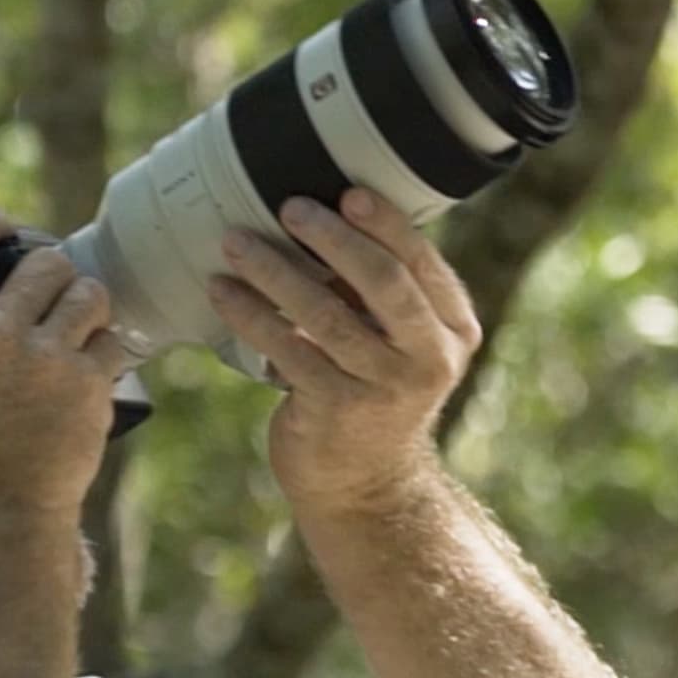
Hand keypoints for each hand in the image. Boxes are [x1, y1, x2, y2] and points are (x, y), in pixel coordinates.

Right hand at [0, 206, 131, 520]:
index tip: (4, 228)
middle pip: (46, 260)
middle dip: (55, 277)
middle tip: (53, 302)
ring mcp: (46, 356)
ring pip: (88, 291)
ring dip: (88, 308)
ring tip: (80, 333)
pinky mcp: (88, 384)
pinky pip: (114, 341)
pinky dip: (107, 355)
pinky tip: (93, 375)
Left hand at [206, 187, 482, 513]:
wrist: (365, 484)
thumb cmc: (374, 393)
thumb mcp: (398, 343)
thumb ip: (380, 291)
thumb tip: (326, 214)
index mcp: (453, 332)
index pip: (423, 264)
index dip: (386, 224)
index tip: (347, 193)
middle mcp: (428, 360)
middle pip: (384, 283)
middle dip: (334, 238)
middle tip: (290, 208)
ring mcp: (384, 389)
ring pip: (326, 316)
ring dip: (275, 272)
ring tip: (236, 243)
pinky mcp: (335, 411)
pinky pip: (288, 349)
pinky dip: (252, 315)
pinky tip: (224, 292)